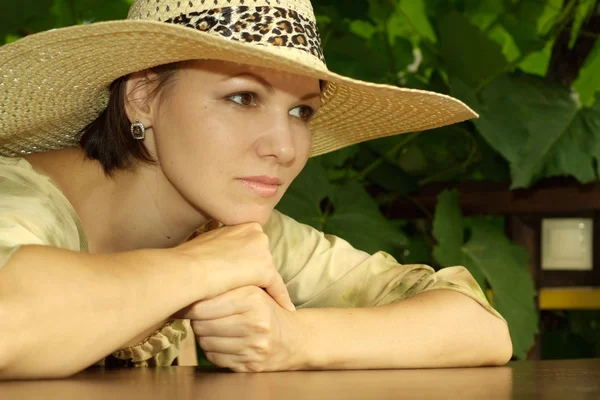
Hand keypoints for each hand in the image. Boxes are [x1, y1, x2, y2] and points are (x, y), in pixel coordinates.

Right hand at [173, 222, 294, 311]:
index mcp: (239, 224)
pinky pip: (277, 287)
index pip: (250, 245)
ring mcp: (261, 249)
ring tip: (270, 300)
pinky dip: (280, 298)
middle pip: (261, 256)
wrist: (186, 270)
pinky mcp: (265, 268)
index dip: (247, 261)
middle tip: (255, 289)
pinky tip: (286, 307)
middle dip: (257, 272)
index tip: (244, 274)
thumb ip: (217, 248)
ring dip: (267, 286)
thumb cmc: (186, 260)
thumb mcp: (204, 246)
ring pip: (269, 271)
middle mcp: (254, 232)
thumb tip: (212, 257)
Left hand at [181, 285, 302, 371]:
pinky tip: (221, 342)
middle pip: (202, 325)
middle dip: (197, 322)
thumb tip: (191, 290)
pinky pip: (216, 358)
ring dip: (204, 337)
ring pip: (206, 343)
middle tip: (201, 317)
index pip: (204, 305)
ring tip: (212, 329)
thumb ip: (227, 287)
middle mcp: (255, 323)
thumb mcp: (253, 291)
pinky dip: (213, 350)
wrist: (296, 338)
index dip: (192, 306)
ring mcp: (253, 346)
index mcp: (253, 298)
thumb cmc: (268, 310)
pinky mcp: (250, 364)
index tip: (190, 304)